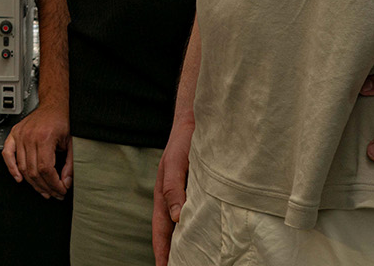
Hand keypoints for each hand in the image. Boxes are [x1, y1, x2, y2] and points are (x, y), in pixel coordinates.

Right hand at [1, 101, 71, 198]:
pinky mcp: (14, 134)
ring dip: (33, 183)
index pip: (46, 169)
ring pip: (22, 167)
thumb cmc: (61, 121)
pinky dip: (11, 168)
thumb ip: (69, 164)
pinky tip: (19, 178)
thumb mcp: (71, 143)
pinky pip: (7, 154)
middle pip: (33, 171)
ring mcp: (20, 135)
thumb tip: (65, 182)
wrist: (53, 105)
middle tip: (54, 193)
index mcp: (44, 137)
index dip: (53, 184)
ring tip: (43, 190)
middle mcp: (30, 137)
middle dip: (45, 187)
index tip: (61, 190)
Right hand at [153, 115, 192, 265]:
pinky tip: (212, 239)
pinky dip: (203, 231)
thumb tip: (177, 218)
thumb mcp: (175, 163)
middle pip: (173, 235)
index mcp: (164, 197)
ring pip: (188, 228)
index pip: (161, 232)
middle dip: (174, 254)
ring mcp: (189, 198)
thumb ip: (174, 188)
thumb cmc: (184, 142)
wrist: (200, 122)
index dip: (162, 253)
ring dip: (189, 245)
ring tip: (196, 262)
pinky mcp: (203, 194)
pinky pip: (201, 217)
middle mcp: (175, 201)